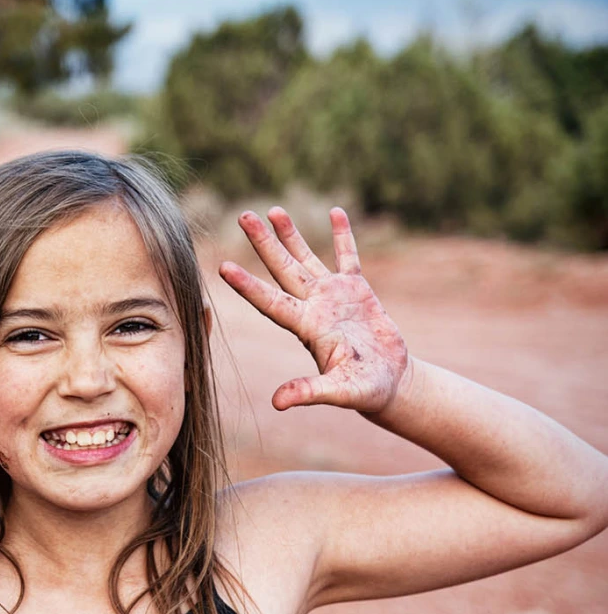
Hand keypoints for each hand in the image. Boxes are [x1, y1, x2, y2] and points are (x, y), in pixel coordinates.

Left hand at [219, 207, 409, 412]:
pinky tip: (335, 212)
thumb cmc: (365, 391)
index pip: (270, 302)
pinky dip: (343, 235)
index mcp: (307, 328)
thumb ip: (310, 392)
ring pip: (306, 258)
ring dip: (291, 235)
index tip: (223, 267)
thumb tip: (277, 403)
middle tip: (243, 215)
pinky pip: (348, 256)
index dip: (248, 286)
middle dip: (263, 242)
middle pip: (282, 269)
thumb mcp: (340, 392)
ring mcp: (334, 296)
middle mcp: (313, 307)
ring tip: (273, 210)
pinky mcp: (358, 290)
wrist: (390, 383)